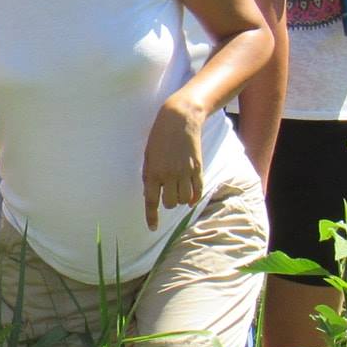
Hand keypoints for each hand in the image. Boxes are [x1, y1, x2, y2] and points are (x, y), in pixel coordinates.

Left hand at [141, 91, 206, 229]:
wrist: (179, 119)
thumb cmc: (159, 137)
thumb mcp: (148, 156)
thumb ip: (149, 175)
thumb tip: (152, 195)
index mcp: (153, 171)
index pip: (151, 201)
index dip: (151, 216)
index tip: (152, 227)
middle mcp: (169, 175)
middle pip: (170, 203)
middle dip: (167, 203)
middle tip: (166, 194)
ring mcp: (185, 172)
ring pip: (184, 200)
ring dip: (180, 199)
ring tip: (178, 191)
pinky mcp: (197, 168)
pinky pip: (197, 191)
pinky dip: (193, 198)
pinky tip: (190, 199)